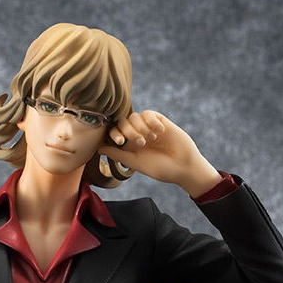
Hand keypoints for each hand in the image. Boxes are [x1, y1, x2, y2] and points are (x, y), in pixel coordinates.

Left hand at [98, 110, 221, 196]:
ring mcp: (148, 128)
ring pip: (135, 116)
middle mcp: (137, 135)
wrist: (183, 166)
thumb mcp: (137, 163)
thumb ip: (118, 155)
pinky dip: (151, 121)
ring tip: (151, 140)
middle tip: (140, 143)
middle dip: (128, 130)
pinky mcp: (159, 121)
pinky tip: (159, 132)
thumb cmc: (160, 169)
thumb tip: (99, 148)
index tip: (120, 141)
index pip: (114, 133)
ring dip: (141, 127)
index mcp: (129, 147)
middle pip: (123, 122)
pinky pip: (149, 113)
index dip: (114, 133)